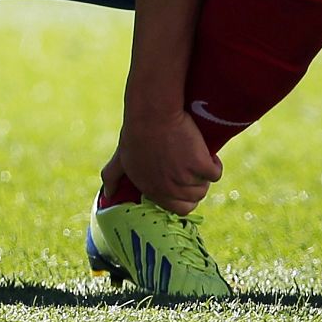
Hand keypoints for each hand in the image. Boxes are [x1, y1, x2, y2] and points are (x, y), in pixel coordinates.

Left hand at [105, 108, 221, 214]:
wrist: (152, 113)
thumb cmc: (136, 131)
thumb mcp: (121, 157)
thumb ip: (112, 176)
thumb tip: (106, 193)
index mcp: (151, 189)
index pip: (177, 208)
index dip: (184, 198)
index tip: (185, 183)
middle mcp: (168, 188)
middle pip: (194, 198)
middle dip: (197, 186)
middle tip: (194, 169)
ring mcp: (184, 177)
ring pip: (204, 186)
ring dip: (205, 175)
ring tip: (199, 158)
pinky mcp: (199, 164)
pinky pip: (215, 173)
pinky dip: (214, 164)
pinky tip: (208, 154)